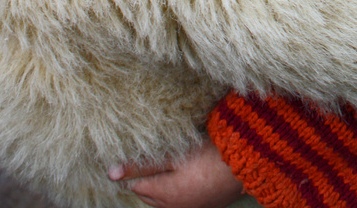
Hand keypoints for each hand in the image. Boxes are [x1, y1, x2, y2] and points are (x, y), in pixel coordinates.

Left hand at [108, 137, 243, 207]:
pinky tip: (185, 175)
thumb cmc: (208, 156)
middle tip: (150, 157)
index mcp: (163, 196)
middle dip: (146, 179)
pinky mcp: (203, 207)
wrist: (245, 166)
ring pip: (163, 200)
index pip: (135, 185)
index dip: (133, 169)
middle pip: (147, 195)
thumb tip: (111, 173)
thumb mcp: (174, 156)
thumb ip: (143, 164)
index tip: (136, 153)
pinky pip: (180, 202)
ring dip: (161, 185)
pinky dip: (176, 190)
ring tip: (168, 164)